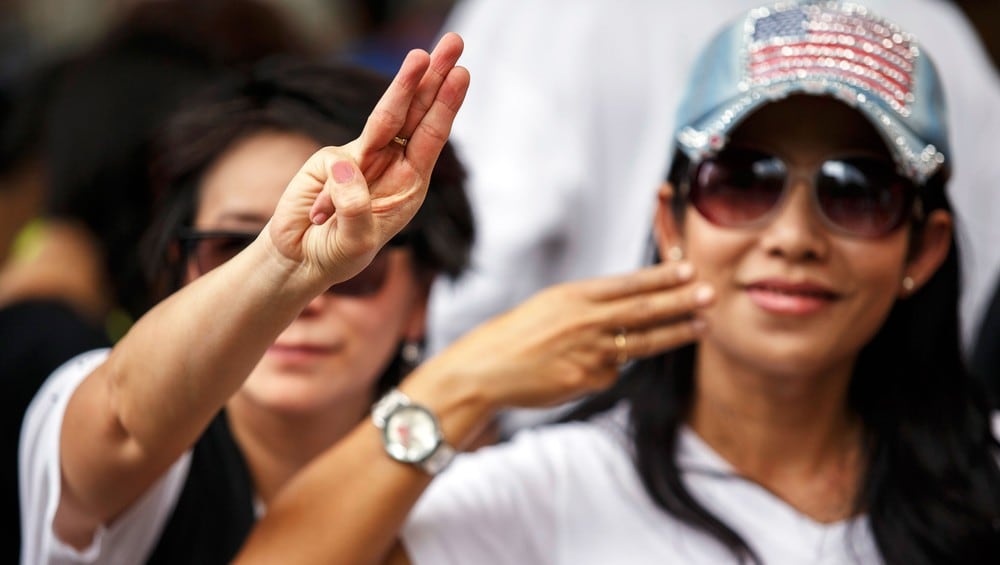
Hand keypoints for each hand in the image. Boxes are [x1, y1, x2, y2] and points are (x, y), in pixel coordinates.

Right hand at [266, 32, 469, 289]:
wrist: (302, 259)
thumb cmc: (338, 254)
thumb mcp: (354, 243)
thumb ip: (354, 210)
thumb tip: (347, 165)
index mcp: (410, 184)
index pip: (431, 137)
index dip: (445, 105)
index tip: (461, 74)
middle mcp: (390, 164)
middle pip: (416, 113)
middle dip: (434, 77)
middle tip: (454, 42)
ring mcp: (360, 157)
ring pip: (384, 116)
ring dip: (404, 84)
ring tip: (421, 54)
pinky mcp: (328, 159)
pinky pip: (335, 163)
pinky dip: (332, 189)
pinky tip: (322, 215)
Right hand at [417, 261, 713, 411]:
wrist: (485, 370)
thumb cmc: (515, 335)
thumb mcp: (550, 307)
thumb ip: (588, 308)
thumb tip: (624, 315)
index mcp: (575, 296)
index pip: (628, 284)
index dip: (661, 277)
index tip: (689, 269)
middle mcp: (586, 321)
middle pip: (643, 310)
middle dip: (681, 301)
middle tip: (710, 293)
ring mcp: (589, 353)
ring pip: (641, 342)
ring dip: (675, 333)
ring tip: (701, 326)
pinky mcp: (587, 380)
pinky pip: (611, 373)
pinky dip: (609, 369)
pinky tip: (586, 368)